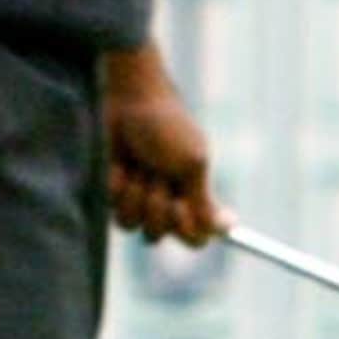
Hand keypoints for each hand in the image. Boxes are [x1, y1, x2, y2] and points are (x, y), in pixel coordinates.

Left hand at [103, 49, 225, 245]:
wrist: (131, 101)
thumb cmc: (168, 127)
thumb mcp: (192, 163)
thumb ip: (204, 202)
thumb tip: (225, 230)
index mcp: (192, 197)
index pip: (196, 237)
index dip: (188, 231)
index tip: (181, 206)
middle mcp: (167, 203)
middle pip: (161, 234)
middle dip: (157, 204)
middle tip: (158, 177)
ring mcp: (138, 199)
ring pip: (133, 225)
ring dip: (135, 195)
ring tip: (139, 166)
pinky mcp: (114, 192)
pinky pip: (113, 208)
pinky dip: (117, 186)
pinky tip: (121, 165)